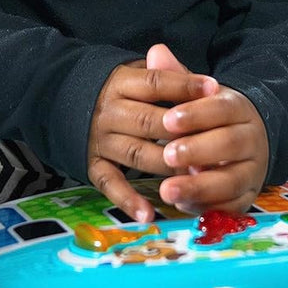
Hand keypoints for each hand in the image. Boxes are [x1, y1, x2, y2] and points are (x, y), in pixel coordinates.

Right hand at [87, 55, 216, 222]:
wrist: (73, 103)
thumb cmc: (126, 91)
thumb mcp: (142, 73)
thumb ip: (172, 77)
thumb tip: (207, 86)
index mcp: (121, 83)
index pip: (155, 83)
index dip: (184, 86)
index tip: (213, 90)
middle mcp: (108, 112)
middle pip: (148, 121)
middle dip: (180, 133)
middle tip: (211, 142)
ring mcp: (100, 140)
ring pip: (136, 154)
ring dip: (166, 166)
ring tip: (194, 176)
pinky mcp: (94, 165)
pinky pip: (110, 184)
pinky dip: (129, 200)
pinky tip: (149, 213)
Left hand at [148, 45, 269, 213]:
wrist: (250, 141)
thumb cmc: (212, 117)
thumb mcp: (198, 95)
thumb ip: (177, 78)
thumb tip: (155, 51)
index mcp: (239, 108)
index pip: (221, 109)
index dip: (196, 114)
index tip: (167, 120)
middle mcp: (252, 138)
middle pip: (230, 143)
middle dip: (197, 150)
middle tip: (167, 154)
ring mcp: (253, 169)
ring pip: (231, 179)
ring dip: (199, 186)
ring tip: (166, 189)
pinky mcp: (248, 195)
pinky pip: (231, 205)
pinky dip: (208, 207)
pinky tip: (182, 205)